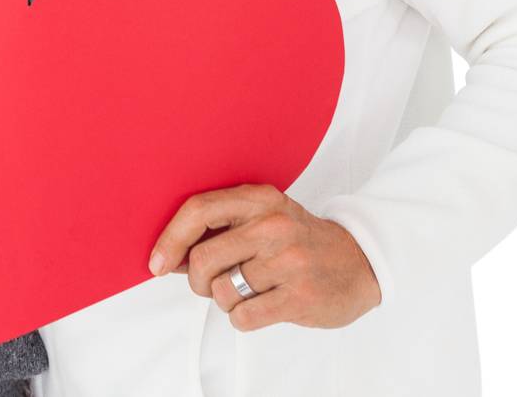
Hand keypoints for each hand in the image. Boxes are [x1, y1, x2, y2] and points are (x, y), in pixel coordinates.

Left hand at [147, 184, 380, 330]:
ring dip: (226, 300)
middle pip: (203, 258)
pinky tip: (262, 306)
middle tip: (213, 283)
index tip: (156, 263)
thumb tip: (167, 256)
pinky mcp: (299, 296)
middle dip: (198, 280)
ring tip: (249, 291)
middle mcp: (274, 225)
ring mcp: (289, 261)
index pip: (199, 210)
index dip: (170, 240)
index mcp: (260, 199)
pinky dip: (243, 317)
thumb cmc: (300, 241)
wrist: (360, 262)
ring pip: (222, 291)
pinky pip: (243, 316)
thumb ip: (221, 230)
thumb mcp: (265, 218)